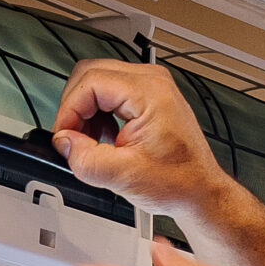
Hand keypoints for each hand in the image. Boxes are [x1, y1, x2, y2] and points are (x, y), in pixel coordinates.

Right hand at [51, 61, 229, 212]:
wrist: (200, 191)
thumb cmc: (180, 182)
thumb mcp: (124, 176)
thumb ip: (86, 160)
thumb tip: (64, 143)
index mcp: (149, 92)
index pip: (90, 82)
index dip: (69, 109)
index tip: (64, 135)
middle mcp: (152, 81)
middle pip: (90, 75)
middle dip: (75, 108)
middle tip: (72, 138)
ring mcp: (152, 86)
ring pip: (98, 82)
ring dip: (87, 111)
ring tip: (91, 142)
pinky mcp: (149, 96)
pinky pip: (111, 92)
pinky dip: (99, 113)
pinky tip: (104, 138)